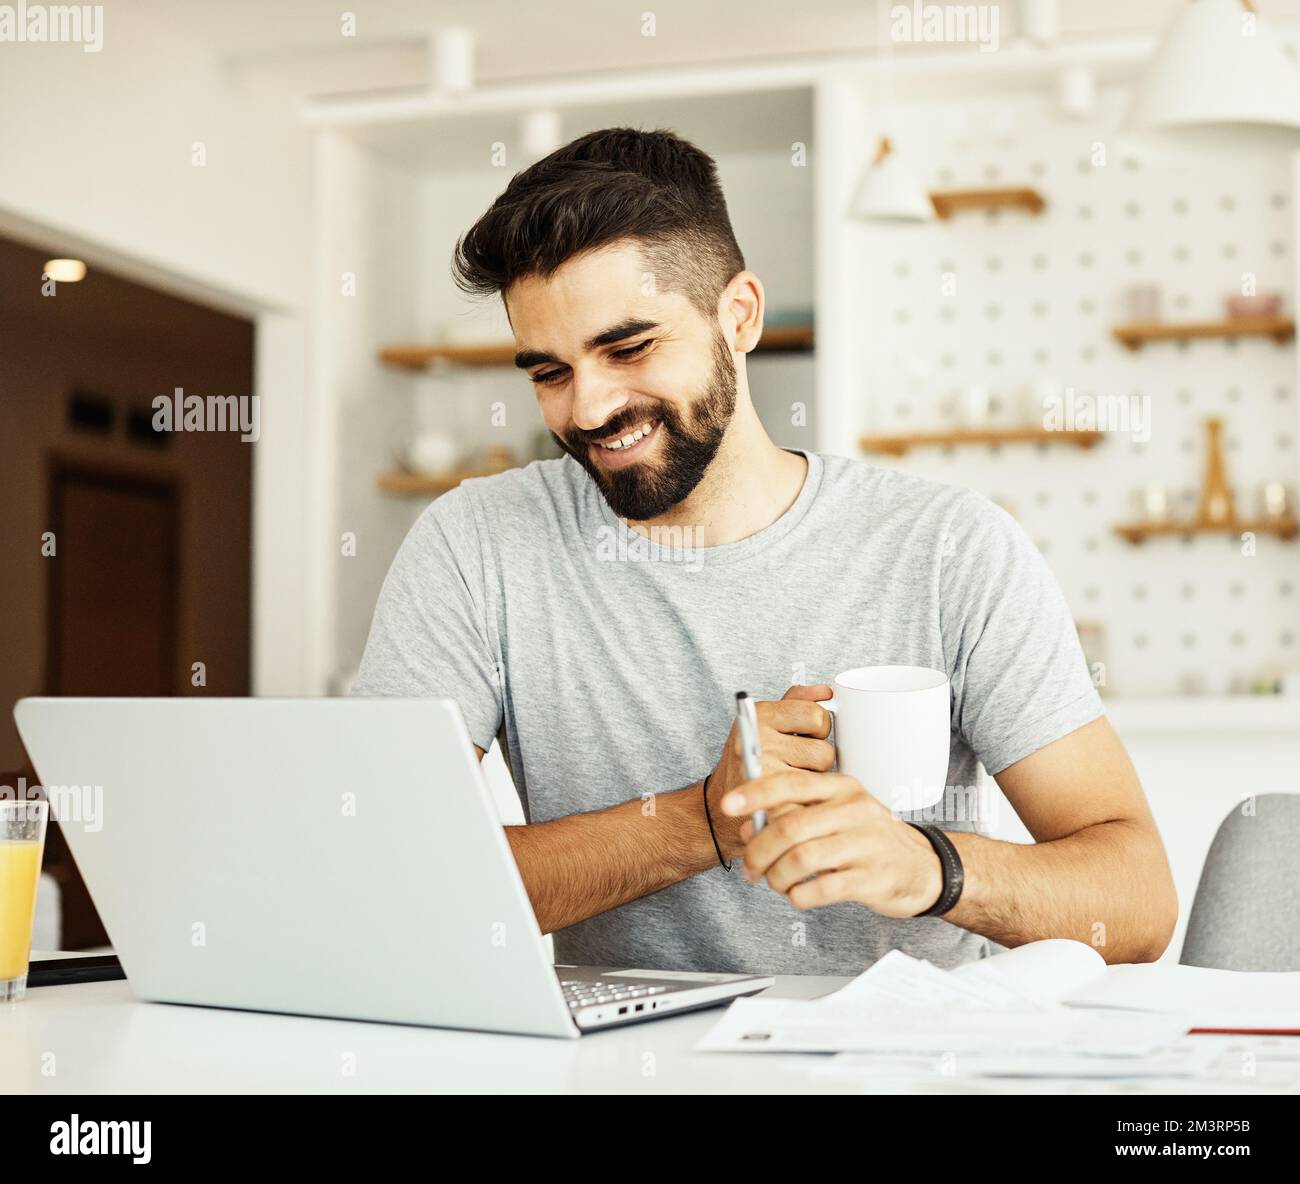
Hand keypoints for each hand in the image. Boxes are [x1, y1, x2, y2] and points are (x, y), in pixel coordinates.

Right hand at [703, 685, 834, 862]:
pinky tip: (793, 799)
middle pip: (825, 750)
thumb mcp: (764, 722)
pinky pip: (814, 799)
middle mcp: (761, 741)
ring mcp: (766, 774)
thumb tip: (826, 691)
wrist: (718, 805)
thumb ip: (795, 702)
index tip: (805, 736)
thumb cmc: (749, 760)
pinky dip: (809, 802)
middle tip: (797, 764)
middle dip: (818, 760)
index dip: (818, 729)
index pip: (816, 715)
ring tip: (793, 781)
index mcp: (761, 715)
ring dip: (815, 782)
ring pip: (824, 778)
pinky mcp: (773, 804)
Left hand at [720, 770, 943, 917]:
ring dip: (776, 876)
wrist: (924, 867)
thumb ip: (795, 816)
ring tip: (775, 883)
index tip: (728, 805)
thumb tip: (748, 827)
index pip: (790, 784)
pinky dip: (799, 895)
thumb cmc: (869, 839)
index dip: (754, 794)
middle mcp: (854, 810)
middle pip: (788, 827)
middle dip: (758, 851)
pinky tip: (798, 895)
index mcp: (841, 788)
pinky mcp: (872, 878)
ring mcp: (865, 844)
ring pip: (801, 859)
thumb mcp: (837, 815)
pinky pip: (822, 889)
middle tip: (750, 868)